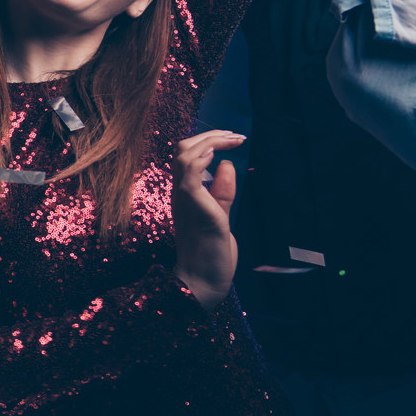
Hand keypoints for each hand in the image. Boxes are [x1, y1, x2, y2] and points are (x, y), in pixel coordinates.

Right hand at [171, 129, 243, 311]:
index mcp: (185, 193)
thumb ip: (222, 191)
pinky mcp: (193, 206)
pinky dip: (201, 158)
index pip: (187, 155)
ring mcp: (184, 198)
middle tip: (235, 136)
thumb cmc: (210, 252)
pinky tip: (217, 155)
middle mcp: (180, 192)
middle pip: (183, 148)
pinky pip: (188, 173)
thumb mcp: (220, 215)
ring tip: (231, 139)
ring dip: (208, 141)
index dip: (208, 141)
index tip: (233, 140)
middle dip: (210, 134)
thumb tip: (227, 164)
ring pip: (184, 154)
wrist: (203, 280)